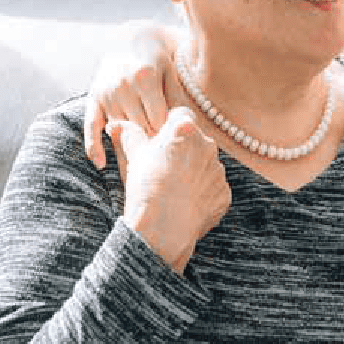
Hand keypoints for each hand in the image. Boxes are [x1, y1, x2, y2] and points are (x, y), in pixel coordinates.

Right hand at [84, 22, 181, 168]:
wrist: (132, 40)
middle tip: (163, 159)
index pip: (158, 119)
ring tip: (144, 165)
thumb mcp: (172, 74)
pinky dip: (94, 146)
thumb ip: (178, 100)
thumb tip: (188, 126)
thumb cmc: (159, 61)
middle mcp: (121, 85)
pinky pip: (91, 125)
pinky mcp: (93, 98)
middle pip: (139, 127)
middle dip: (152, 143)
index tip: (175, 145)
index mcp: (144, 77)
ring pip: (120, 130)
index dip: (168, 134)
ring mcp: (105, 92)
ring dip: (130, 147)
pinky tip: (101, 163)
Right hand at [107, 107, 230, 273]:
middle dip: (183, 151)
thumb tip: (119, 124)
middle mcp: (208, 145)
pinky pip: (213, 189)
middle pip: (196, 141)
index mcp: (185, 129)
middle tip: (165, 169)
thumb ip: (131, 135)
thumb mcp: (134, 157)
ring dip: (194, 172)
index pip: (181, 116)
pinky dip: (202, 194)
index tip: (161, 141)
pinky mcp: (224, 194)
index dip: (170, 127)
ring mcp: (219, 171)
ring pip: (206, 165)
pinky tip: (186, 204)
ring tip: (174, 190)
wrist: (162, 227)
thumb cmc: (146, 187)